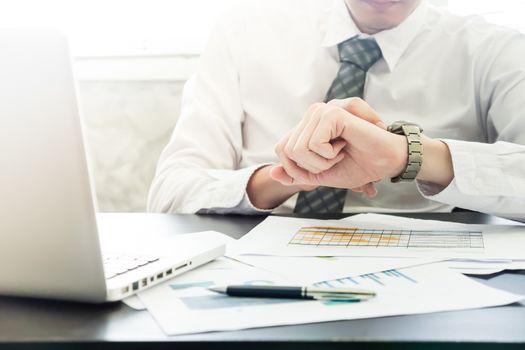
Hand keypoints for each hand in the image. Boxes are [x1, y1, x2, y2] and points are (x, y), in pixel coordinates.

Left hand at [271, 98, 406, 192]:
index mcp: (307, 126)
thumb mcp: (320, 175)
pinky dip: (329, 155)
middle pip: (288, 151)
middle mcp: (311, 115)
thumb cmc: (357, 165)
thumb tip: (272, 172)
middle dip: (311, 167)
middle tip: (335, 159)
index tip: (322, 167)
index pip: (281, 149)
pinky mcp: (332, 113)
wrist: (384, 164)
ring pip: (299, 149)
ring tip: (341, 152)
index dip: (296, 168)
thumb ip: (296, 174)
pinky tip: (345, 145)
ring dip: (322, 162)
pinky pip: (313, 144)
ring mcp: (321, 111)